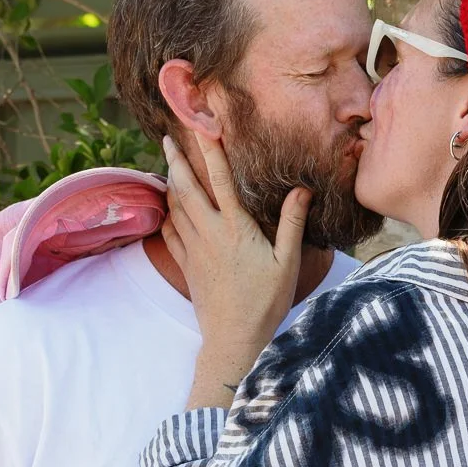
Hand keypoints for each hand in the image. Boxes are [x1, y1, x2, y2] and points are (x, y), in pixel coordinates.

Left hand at [161, 133, 310, 406]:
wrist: (234, 339)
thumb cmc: (265, 302)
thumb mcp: (287, 262)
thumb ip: (292, 223)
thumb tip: (301, 189)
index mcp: (236, 228)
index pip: (222, 180)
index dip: (211, 151)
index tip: (203, 127)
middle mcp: (210, 234)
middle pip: (186, 188)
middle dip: (176, 160)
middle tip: (166, 139)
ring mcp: (194, 249)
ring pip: (175, 207)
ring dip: (170, 183)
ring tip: (167, 165)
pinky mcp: (186, 265)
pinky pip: (170, 232)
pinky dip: (167, 214)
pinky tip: (168, 207)